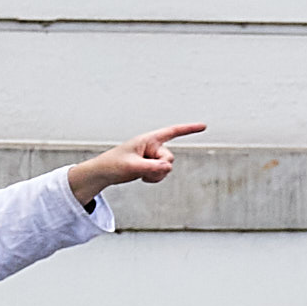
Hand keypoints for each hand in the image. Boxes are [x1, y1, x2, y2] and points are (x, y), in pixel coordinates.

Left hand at [70, 122, 209, 204]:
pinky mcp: (151, 167)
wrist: (102, 174)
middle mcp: (152, 147)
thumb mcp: (132, 166)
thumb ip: (152, 167)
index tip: (204, 126)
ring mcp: (152, 157)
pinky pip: (162, 174)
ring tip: (139, 173)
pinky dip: (155, 178)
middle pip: (170, 158)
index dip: (188, 129)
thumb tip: (169, 168)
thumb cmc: (113, 165)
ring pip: (167, 169)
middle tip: (142, 169)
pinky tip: (142, 178)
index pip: (172, 132)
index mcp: (148, 139)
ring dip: (156, 174)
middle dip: (160, 167)